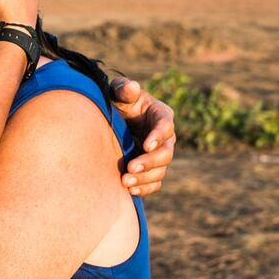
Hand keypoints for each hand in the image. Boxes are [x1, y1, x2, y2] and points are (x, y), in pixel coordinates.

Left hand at [110, 76, 175, 195]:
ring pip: (160, 171)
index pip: (166, 126)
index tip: (146, 145)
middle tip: (131, 167)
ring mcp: (159, 154)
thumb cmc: (118, 100)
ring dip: (145, 178)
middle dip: (149, 162)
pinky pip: (154, 183)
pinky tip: (130, 191)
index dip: (158, 136)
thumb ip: (124, 89)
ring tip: (125, 182)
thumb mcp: (118, 91)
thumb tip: (132, 87)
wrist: (112, 120)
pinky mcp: (151, 169)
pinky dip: (145, 188)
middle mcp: (164, 137)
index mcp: (160, 115)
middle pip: (166, 153)